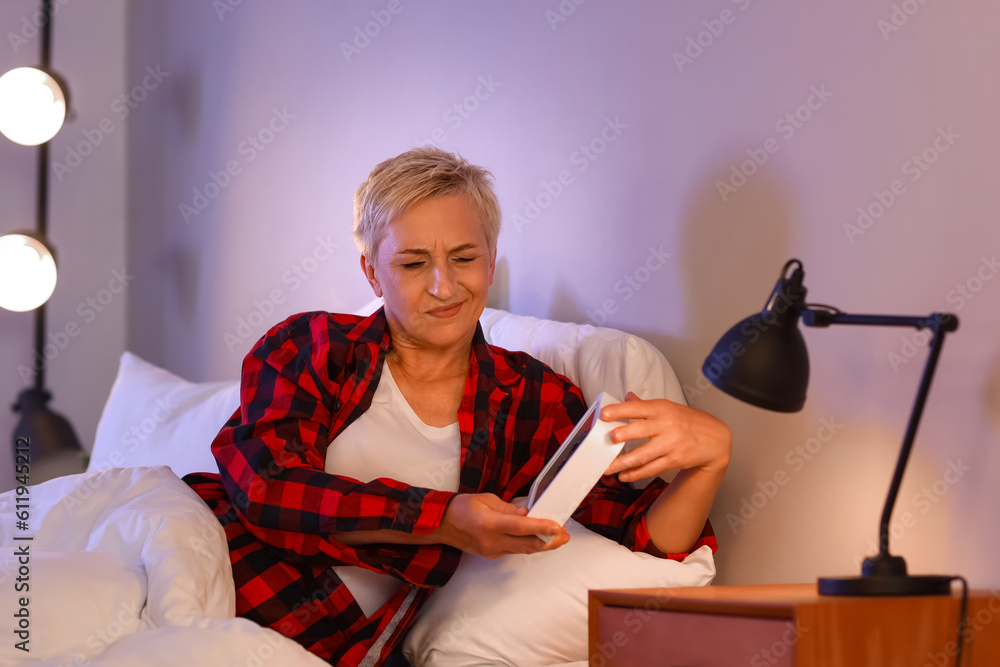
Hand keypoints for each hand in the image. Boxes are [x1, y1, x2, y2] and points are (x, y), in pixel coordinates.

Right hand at [437, 493, 569, 557]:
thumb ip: (509, 509)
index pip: (521, 528)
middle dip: (550, 542)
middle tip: (565, 536)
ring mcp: (492, 551)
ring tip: (557, 537)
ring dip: (542, 544)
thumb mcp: (486, 500)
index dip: (542, 528)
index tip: (558, 527)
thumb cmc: (462, 508)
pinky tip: (538, 538)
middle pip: (528, 546)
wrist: (441, 525)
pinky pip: (515, 550)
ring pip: (523, 550)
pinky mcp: (492, 555)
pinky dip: (528, 544)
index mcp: (489, 524)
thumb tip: (528, 515)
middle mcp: (492, 541)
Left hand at [601, 392, 731, 482]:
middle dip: (623, 435)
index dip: (620, 410)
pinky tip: (623, 476)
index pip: (638, 408)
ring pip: (643, 455)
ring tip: (607, 468)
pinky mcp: (674, 460)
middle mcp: (666, 425)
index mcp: (662, 409)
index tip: (604, 414)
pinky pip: (651, 469)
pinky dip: (635, 474)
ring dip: (623, 463)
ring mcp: (671, 444)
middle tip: (608, 439)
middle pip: (641, 430)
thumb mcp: (668, 408)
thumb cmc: (687, 421)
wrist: (715, 440)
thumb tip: (627, 396)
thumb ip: (645, 405)